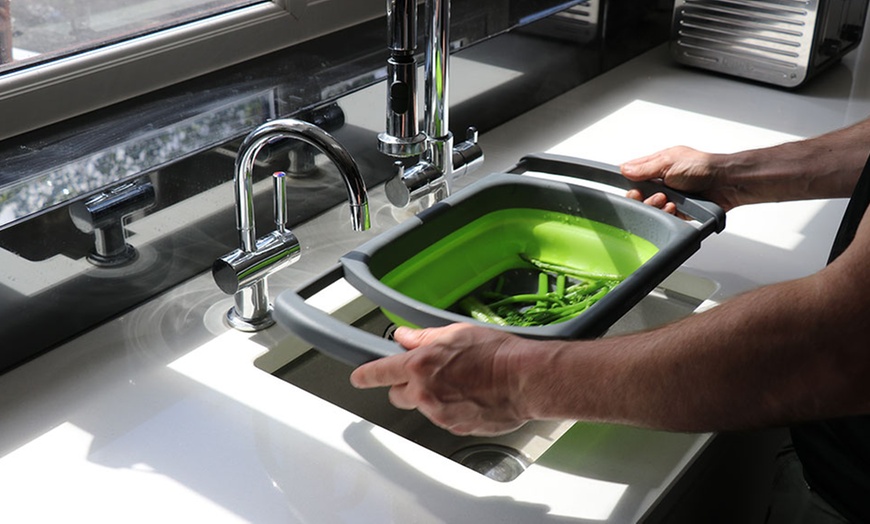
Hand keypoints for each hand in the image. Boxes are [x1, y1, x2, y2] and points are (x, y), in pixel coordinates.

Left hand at [349, 323, 534, 435]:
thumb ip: (424, 337)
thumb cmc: (497, 354)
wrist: (525, 380)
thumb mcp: (456, 333)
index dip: (365, 374)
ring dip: (431, 398)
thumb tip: (405, 336)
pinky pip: (444, 418)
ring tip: (459, 383)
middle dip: (406, 386)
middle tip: (428, 375)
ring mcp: (439, 414)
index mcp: (420, 366)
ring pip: (422, 408)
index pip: (379, 372)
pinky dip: (451, 409)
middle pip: (397, 396)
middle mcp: (425, 393)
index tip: (358, 376)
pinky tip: (470, 396)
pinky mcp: (456, 428)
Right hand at [620, 146, 740, 211]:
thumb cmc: (702, 166)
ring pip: (649, 208)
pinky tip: (674, 207)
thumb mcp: (668, 161)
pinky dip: (667, 213)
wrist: (724, 183)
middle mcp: (661, 181)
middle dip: (642, 197)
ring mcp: (669, 197)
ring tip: (667, 199)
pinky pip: (663, 216)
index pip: (633, 175)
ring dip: (656, 205)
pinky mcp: (676, 211)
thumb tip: (624, 168)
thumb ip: (644, 167)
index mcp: (656, 166)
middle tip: (654, 194)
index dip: (629, 183)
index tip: (633, 188)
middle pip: (638, 195)